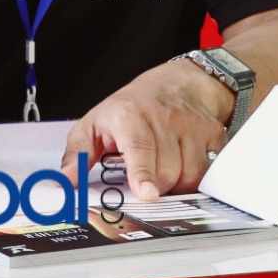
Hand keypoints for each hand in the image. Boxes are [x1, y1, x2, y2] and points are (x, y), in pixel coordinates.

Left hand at [61, 59, 231, 201]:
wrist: (178, 84)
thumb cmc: (132, 108)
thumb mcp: (94, 124)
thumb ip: (77, 155)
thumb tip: (63, 182)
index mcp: (130, 116)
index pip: (140, 148)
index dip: (143, 173)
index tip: (146, 192)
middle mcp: (163, 119)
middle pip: (165, 173)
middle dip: (153, 185)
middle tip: (142, 176)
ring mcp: (192, 127)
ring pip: (189, 176)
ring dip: (175, 183)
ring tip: (161, 167)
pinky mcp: (213, 136)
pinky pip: (209, 172)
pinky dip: (196, 178)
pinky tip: (183, 165)